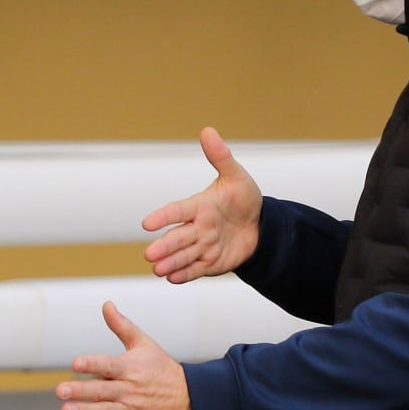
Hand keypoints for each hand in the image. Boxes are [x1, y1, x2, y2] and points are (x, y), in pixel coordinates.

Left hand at [57, 301, 192, 409]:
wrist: (189, 400)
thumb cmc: (162, 369)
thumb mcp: (144, 344)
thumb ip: (122, 326)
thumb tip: (106, 304)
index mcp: (131, 368)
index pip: (109, 365)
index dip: (92, 364)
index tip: (76, 363)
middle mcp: (130, 390)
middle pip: (102, 391)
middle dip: (81, 391)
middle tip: (59, 390)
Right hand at [142, 126, 261, 282]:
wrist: (261, 227)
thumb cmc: (244, 199)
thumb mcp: (236, 177)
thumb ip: (220, 157)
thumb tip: (207, 130)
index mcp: (199, 206)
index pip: (178, 210)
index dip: (164, 216)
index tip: (147, 223)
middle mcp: (197, 227)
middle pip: (178, 237)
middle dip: (164, 246)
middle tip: (149, 254)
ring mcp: (202, 246)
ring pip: (184, 255)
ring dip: (170, 262)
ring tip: (157, 270)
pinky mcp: (210, 263)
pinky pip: (196, 269)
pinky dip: (185, 274)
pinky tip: (172, 278)